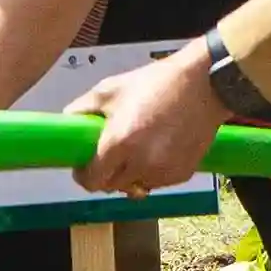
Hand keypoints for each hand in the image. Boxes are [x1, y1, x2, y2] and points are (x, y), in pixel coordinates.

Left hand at [74, 39, 226, 194]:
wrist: (204, 85)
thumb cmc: (157, 83)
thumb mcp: (112, 88)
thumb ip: (83, 108)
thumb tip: (67, 122)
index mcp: (120, 143)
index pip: (92, 180)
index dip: (84, 175)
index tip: (84, 166)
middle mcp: (141, 164)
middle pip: (112, 186)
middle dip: (107, 173)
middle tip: (110, 153)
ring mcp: (163, 172)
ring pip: (135, 186)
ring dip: (131, 174)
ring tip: (138, 147)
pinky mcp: (182, 174)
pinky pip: (158, 182)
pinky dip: (153, 172)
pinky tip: (158, 148)